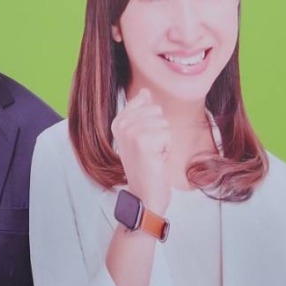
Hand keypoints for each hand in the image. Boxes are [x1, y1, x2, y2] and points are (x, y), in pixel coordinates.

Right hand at [111, 88, 171, 213]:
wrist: (145, 193)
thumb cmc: (146, 166)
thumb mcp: (140, 135)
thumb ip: (141, 112)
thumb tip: (145, 91)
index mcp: (118, 121)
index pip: (143, 100)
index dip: (152, 121)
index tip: (144, 140)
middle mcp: (120, 124)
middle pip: (156, 109)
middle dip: (160, 130)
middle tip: (150, 149)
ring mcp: (130, 132)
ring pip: (163, 122)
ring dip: (164, 140)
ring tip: (153, 154)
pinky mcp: (142, 141)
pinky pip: (167, 133)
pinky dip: (167, 148)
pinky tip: (157, 159)